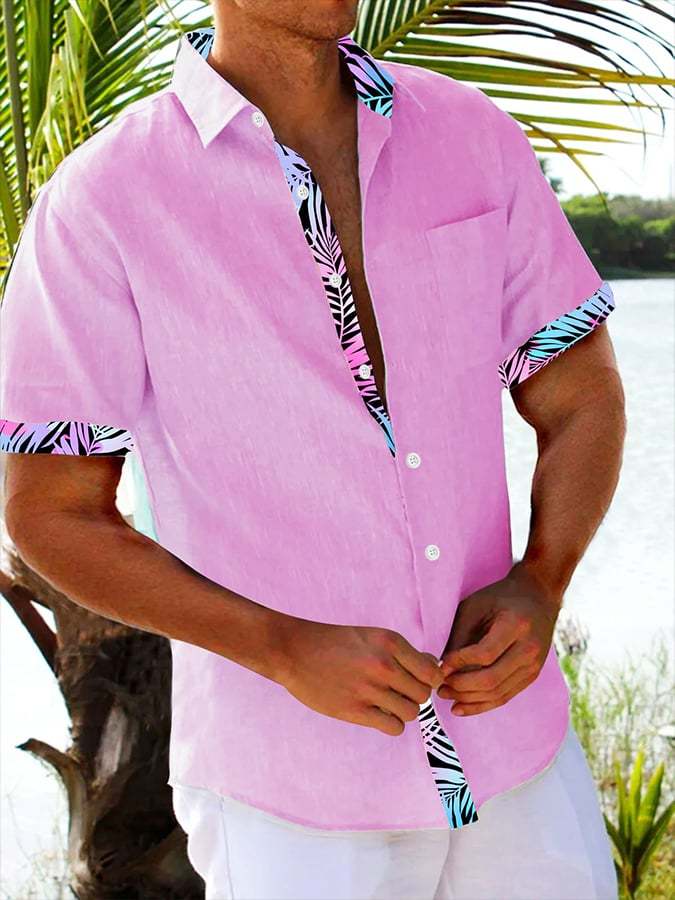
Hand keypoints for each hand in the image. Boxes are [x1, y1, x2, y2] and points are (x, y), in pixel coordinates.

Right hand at [277, 619, 443, 735]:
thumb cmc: (334, 643)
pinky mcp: (355, 710)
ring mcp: (370, 688)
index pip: (431, 672)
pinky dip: (391, 724)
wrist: (294, 650)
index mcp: (390, 642)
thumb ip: (401, 653)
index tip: (414, 682)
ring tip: (384, 703)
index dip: (427, 680)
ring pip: (412, 712)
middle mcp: (384, 664)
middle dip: (413, 696)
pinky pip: (394, 726)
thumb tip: (433, 666)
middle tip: (395, 692)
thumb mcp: (371, 636)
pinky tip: (376, 714)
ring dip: (401, 711)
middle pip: (423, 694)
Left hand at [437, 563, 561, 716]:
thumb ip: (460, 636)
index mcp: (516, 625)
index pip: (485, 654)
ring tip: (446, 695)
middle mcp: (529, 649)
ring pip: (498, 693)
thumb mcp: (475, 606)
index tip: (441, 665)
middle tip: (439, 686)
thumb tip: (442, 666)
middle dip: (461, 686)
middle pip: (491, 679)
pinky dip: (482, 704)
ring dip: (468, 699)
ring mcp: (534, 666)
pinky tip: (462, 707)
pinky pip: (505, 696)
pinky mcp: (531, 676)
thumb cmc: (500, 597)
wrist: (538, 596)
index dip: (460, 663)